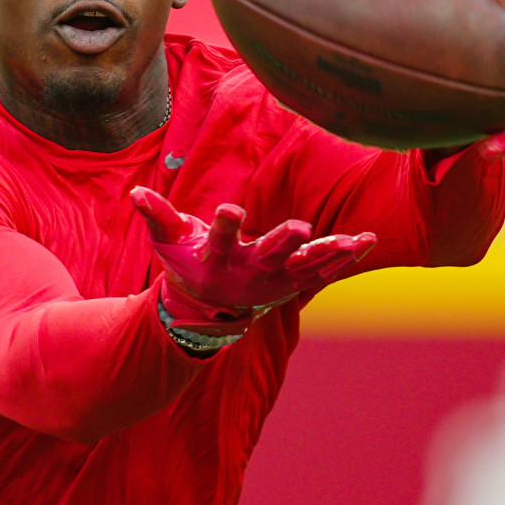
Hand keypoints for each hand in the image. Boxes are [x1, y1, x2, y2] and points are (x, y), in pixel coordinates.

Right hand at [130, 186, 375, 335]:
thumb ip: (157, 216)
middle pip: (268, 257)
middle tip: (300, 228)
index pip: (220, 240)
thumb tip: (135, 193)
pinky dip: (345, 258)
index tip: (231, 210)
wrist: (209, 311)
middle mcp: (248, 274)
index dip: (225, 226)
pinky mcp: (294, 284)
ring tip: (354, 240)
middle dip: (284, 243)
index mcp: (217, 261)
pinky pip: (324, 272)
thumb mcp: (169, 242)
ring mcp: (275, 282)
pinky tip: (369, 241)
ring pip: (305, 268)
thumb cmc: (188, 264)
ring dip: (329, 253)